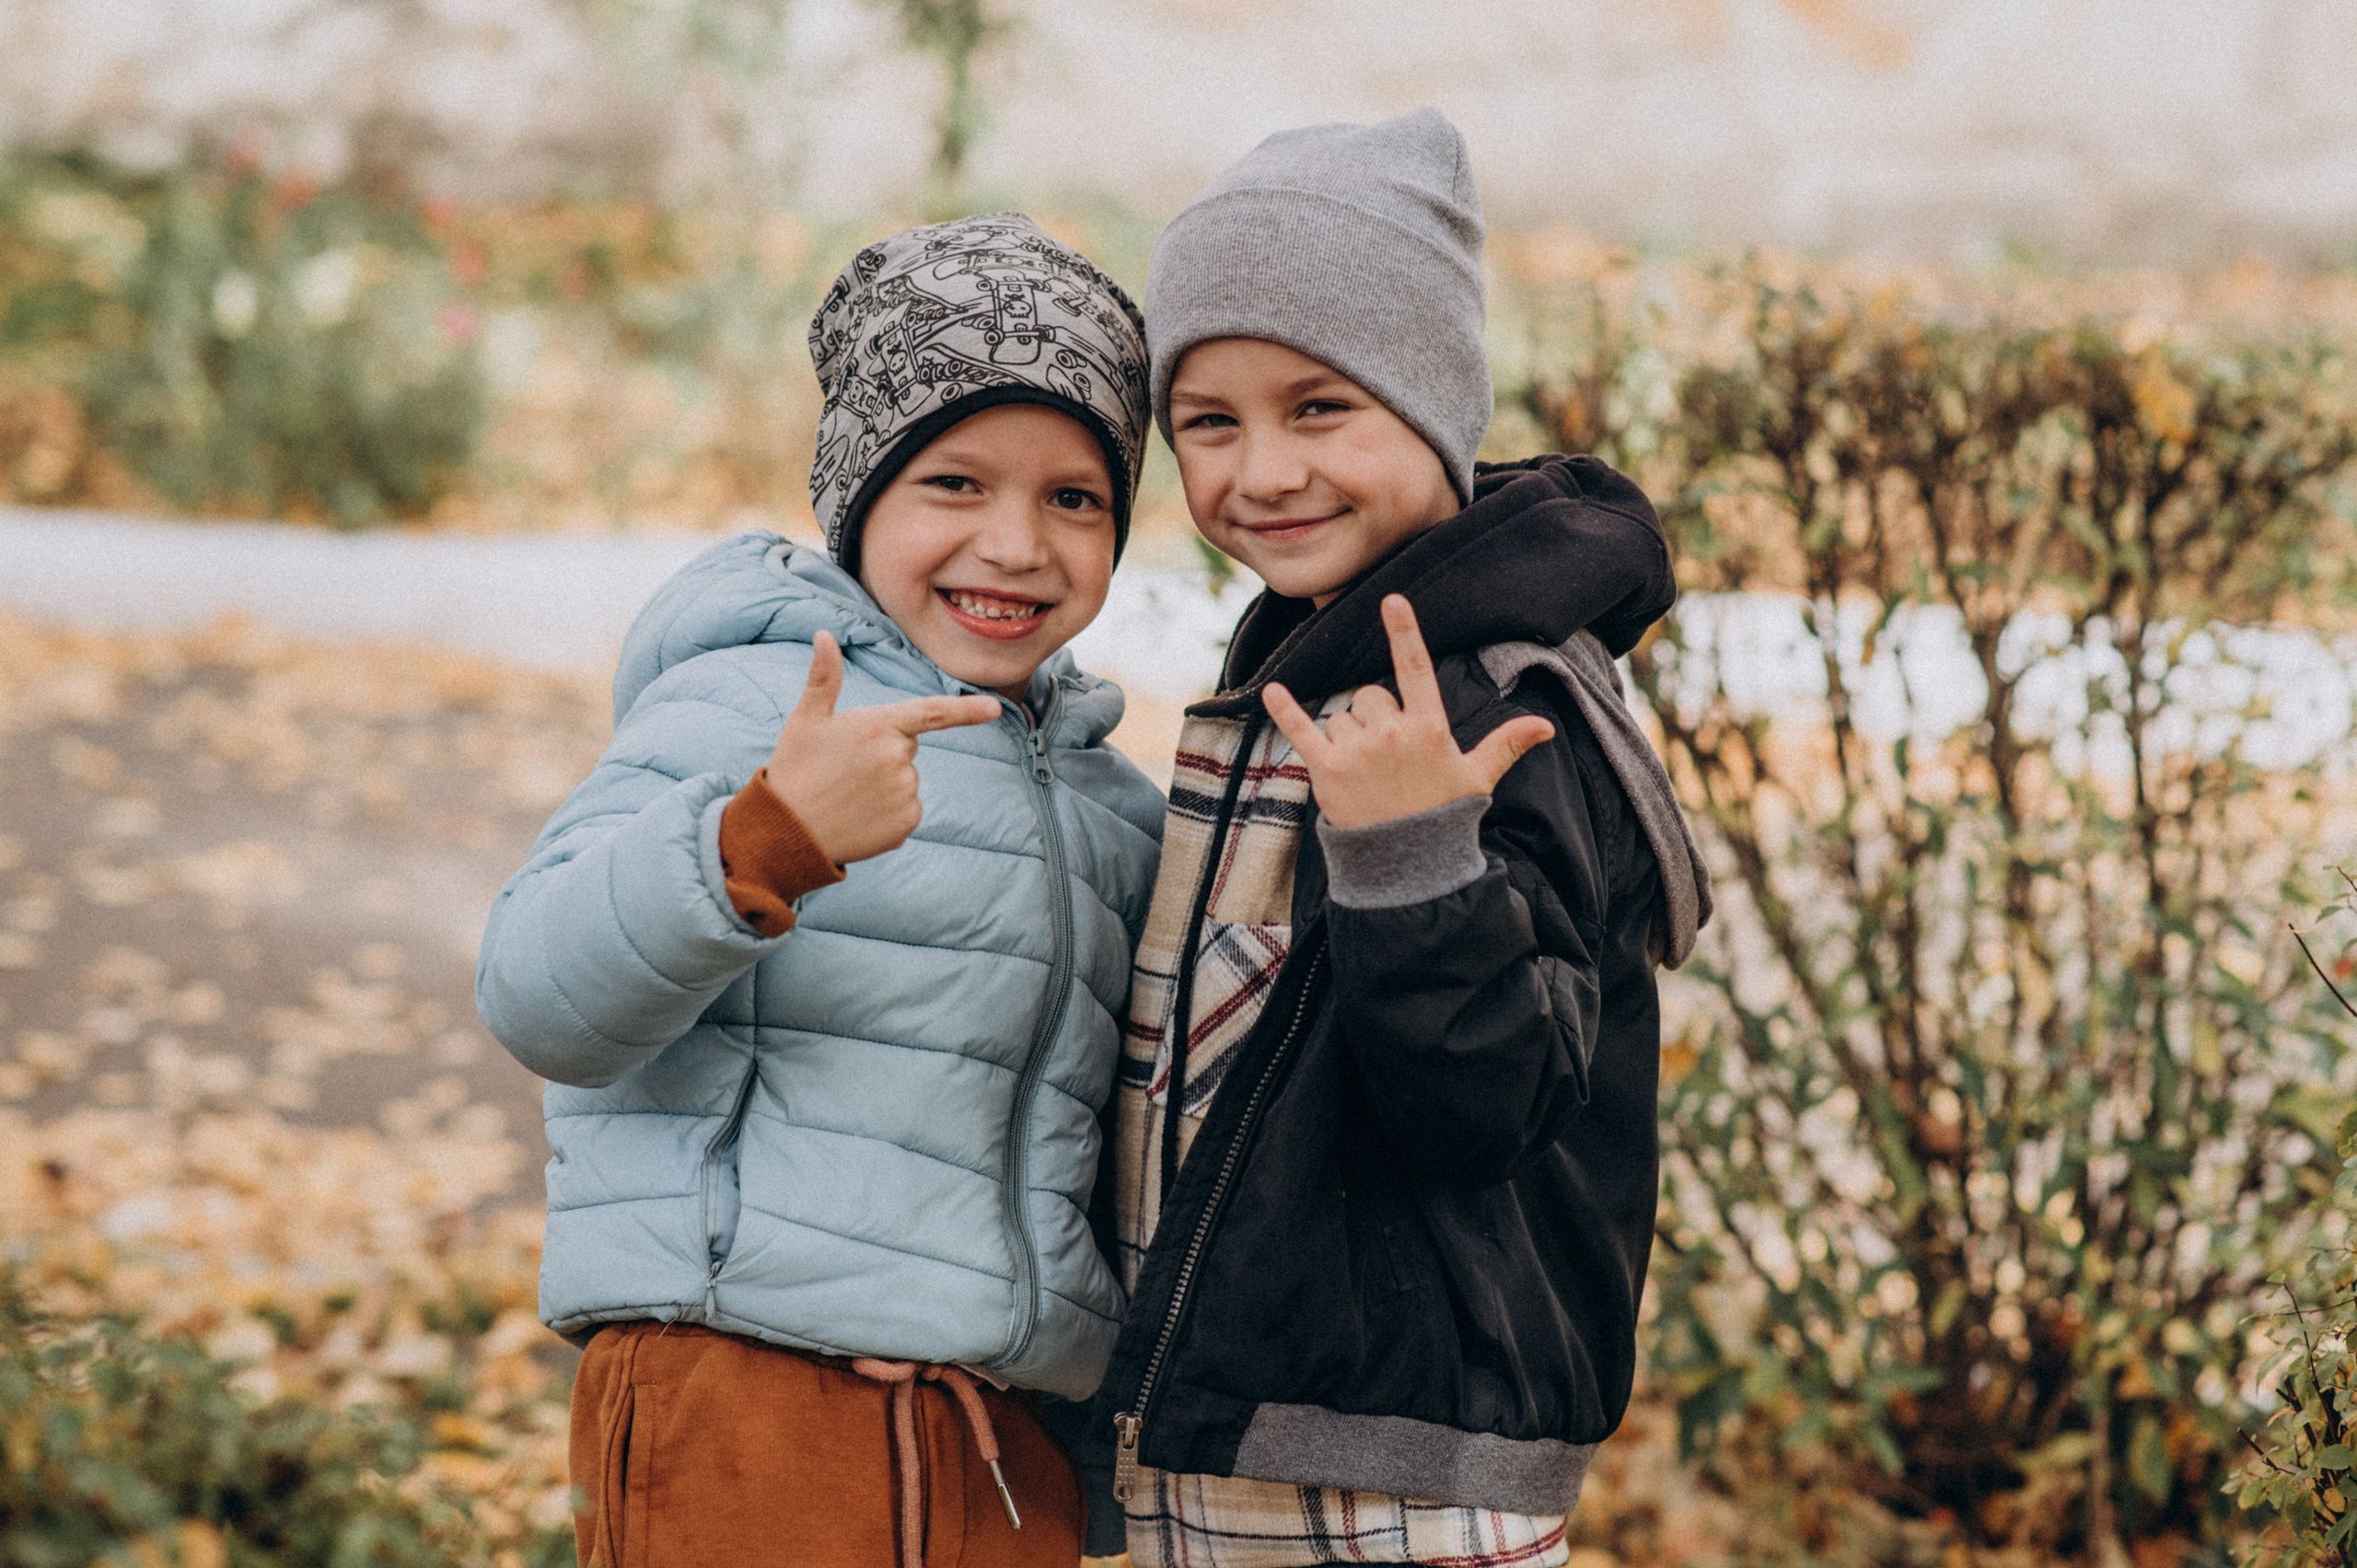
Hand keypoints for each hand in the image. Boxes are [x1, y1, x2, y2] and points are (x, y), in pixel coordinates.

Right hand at [761, 633, 1000, 863]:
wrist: (785, 832)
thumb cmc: (794, 770)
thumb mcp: (807, 720)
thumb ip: (824, 677)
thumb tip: (823, 635)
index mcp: (878, 726)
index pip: (932, 713)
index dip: (967, 710)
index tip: (996, 708)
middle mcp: (898, 759)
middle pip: (907, 746)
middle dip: (884, 751)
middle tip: (844, 767)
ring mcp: (905, 793)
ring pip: (907, 779)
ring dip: (884, 783)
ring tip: (847, 793)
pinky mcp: (906, 824)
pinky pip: (907, 809)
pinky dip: (887, 813)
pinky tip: (858, 816)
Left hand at [1263, 595, 1554, 828]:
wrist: (1408, 867)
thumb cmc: (1444, 818)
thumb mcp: (1477, 778)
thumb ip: (1506, 744)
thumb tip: (1546, 726)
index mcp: (1428, 728)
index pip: (1415, 669)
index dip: (1404, 632)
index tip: (1393, 600)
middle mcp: (1391, 733)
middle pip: (1369, 696)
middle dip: (1373, 715)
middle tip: (1386, 757)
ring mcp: (1357, 751)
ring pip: (1340, 716)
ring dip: (1346, 735)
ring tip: (1364, 773)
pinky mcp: (1326, 770)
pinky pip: (1301, 730)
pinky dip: (1284, 709)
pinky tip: (1270, 690)